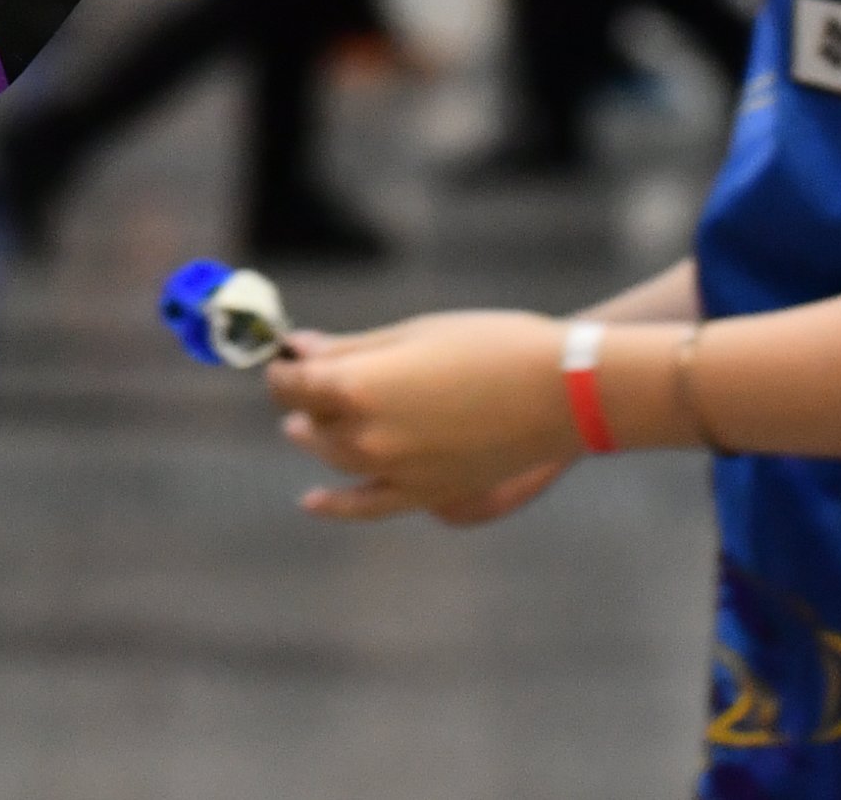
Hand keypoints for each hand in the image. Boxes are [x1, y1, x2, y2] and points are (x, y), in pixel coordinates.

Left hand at [265, 311, 585, 524]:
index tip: (283, 357)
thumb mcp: (412, 335)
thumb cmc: (489, 346)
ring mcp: (393, 471)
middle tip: (305, 379)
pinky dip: (335, 505)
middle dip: (301, 398)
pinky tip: (311, 502)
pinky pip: (365, 506)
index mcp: (357, 386)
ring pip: (333, 457)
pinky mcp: (423, 494)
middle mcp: (365, 435)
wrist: (559, 392)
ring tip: (308, 423)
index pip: (292, 383)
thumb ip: (349, 348)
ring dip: (316, 437)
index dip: (281, 368)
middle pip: (309, 421)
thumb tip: (297, 348)